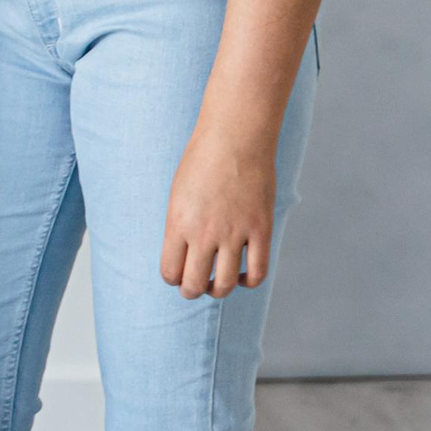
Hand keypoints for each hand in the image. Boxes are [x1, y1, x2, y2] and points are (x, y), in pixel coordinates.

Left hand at [161, 125, 278, 298]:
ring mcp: (234, 233)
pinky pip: (257, 272)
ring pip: (225, 284)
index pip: (170, 271)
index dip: (172, 279)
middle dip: (191, 291)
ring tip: (216, 284)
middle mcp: (204, 233)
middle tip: (194, 286)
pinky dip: (248, 281)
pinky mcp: (261, 230)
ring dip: (219, 291)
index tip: (176, 275)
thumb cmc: (201, 162)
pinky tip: (241, 275)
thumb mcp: (178, 194)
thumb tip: (184, 255)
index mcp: (178, 223)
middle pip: (195, 284)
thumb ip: (180, 226)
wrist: (234, 139)